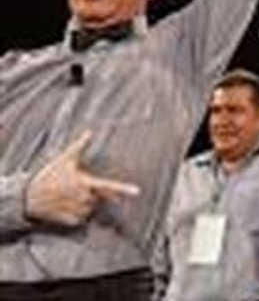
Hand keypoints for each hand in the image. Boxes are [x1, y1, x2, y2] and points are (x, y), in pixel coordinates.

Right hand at [24, 131, 139, 225]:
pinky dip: (78, 213)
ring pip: (91, 208)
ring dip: (86, 203)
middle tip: (79, 188)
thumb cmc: (47, 177)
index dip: (124, 189)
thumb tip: (89, 132)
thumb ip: (79, 146)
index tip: (137, 192)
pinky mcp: (72, 221)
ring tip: (69, 196)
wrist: (27, 197)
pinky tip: (66, 206)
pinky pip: (81, 218)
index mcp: (85, 183)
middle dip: (95, 193)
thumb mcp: (63, 159)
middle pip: (100, 197)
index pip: (109, 186)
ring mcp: (79, 211)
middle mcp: (85, 198)